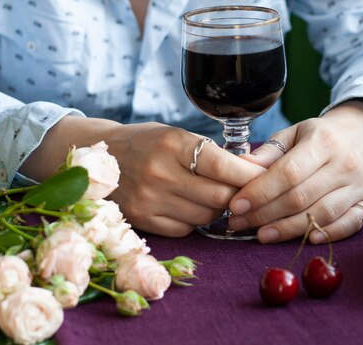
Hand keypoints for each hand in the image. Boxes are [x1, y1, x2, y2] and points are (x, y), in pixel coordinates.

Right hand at [20, 117, 265, 236]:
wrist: (98, 157)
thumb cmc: (145, 142)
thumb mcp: (175, 135)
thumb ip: (210, 153)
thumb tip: (252, 170)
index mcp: (172, 144)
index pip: (224, 166)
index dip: (250, 175)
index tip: (265, 177)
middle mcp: (160, 173)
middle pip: (220, 197)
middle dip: (238, 195)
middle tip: (244, 190)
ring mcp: (150, 200)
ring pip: (206, 216)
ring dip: (218, 209)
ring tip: (215, 195)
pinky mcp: (143, 220)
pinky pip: (186, 228)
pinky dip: (196, 219)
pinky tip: (190, 205)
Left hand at [228, 100, 362, 243]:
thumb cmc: (322, 135)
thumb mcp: (296, 132)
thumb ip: (270, 151)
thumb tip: (240, 166)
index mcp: (323, 143)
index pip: (288, 173)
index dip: (260, 192)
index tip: (236, 204)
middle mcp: (344, 165)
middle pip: (301, 197)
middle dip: (265, 213)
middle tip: (239, 222)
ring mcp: (359, 186)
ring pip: (321, 214)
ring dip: (288, 229)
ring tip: (261, 235)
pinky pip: (349, 224)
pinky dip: (328, 234)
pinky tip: (306, 238)